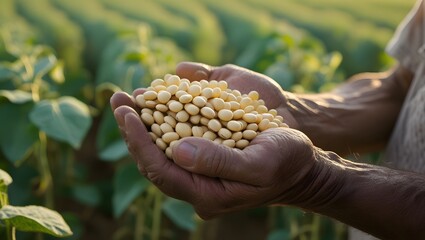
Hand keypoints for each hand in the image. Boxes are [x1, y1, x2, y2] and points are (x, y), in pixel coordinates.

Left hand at [110, 62, 319, 217]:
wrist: (300, 162)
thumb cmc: (286, 162)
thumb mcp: (260, 163)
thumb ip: (220, 163)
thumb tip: (177, 150)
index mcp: (206, 194)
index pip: (160, 171)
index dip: (139, 142)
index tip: (125, 114)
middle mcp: (197, 183)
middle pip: (153, 159)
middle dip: (134, 128)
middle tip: (118, 99)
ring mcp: (199, 169)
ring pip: (161, 147)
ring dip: (143, 122)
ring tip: (128, 98)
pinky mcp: (205, 152)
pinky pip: (176, 136)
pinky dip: (163, 117)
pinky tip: (153, 100)